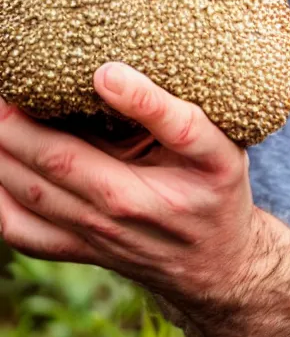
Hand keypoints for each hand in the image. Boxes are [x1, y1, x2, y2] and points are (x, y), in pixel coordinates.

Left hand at [0, 62, 258, 328]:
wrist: (216, 265)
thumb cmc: (216, 191)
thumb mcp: (222, 150)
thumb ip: (179, 117)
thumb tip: (111, 75)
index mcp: (193, 172)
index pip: (170, 132)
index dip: (138, 98)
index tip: (105, 71)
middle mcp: (139, 208)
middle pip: (66, 162)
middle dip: (21, 122)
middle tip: (6, 88)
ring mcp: (105, 234)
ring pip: (34, 194)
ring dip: (3, 153)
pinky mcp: (84, 249)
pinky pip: (25, 232)